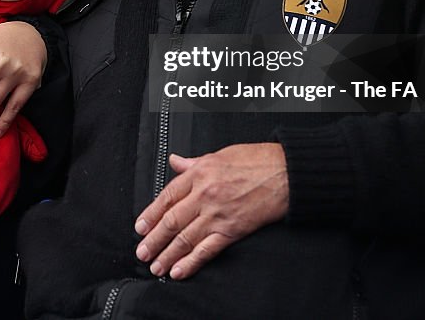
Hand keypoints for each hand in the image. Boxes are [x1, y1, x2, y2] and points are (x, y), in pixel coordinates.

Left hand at [133, 143, 288, 279]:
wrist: (284, 173)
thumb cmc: (255, 161)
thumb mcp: (218, 155)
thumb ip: (193, 162)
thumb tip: (176, 161)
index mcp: (199, 174)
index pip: (166, 197)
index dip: (150, 214)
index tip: (140, 227)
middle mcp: (204, 195)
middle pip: (171, 221)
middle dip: (154, 239)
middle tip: (142, 252)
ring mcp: (217, 214)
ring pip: (185, 238)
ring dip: (167, 254)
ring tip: (156, 265)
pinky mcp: (232, 230)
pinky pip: (207, 249)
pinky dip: (191, 262)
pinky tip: (179, 270)